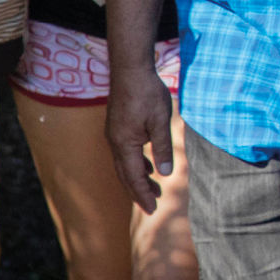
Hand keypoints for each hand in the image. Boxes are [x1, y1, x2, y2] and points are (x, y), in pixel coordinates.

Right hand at [101, 67, 172, 213]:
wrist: (130, 69)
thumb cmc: (147, 93)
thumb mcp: (161, 122)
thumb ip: (162, 147)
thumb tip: (165, 173)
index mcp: (124, 144)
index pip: (133, 177)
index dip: (142, 195)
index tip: (152, 209)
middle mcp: (115, 142)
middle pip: (125, 175)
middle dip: (138, 192)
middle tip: (152, 206)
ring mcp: (114, 134)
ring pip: (124, 165)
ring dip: (138, 179)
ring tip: (154, 189)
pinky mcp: (117, 127)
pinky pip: (125, 153)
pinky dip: (136, 164)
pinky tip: (148, 166)